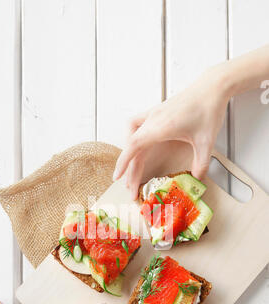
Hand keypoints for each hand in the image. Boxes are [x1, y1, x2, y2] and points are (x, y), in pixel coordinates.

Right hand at [113, 68, 229, 198]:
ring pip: (132, 137)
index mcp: (161, 127)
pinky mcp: (156, 112)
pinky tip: (137, 144)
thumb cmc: (208, 110)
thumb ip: (201, 163)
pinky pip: (136, 125)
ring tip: (131, 169)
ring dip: (129, 154)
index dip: (123, 163)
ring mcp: (152, 115)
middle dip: (129, 170)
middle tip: (132, 189)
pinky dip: (132, 136)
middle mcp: (152, 120)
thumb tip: (196, 179)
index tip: (117, 177)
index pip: (134, 147)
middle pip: (133, 147)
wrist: (212, 87)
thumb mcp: (207, 142)